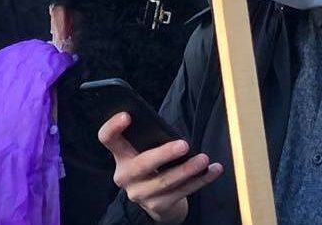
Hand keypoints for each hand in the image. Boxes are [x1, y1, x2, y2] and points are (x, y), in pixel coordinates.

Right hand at [99, 113, 221, 222]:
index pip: (107, 139)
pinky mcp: (157, 207)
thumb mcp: (147, 150)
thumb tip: (171, 128)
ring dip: (187, 170)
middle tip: (184, 145)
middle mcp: (125, 176)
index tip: (128, 115)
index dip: (113, 127)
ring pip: (165, 181)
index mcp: (121, 155)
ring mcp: (139, 194)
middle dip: (164, 154)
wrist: (159, 201)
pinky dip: (200, 180)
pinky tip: (213, 170)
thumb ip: (151, 139)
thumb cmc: (156, 164)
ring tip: (204, 159)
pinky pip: (181, 193)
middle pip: (142, 164)